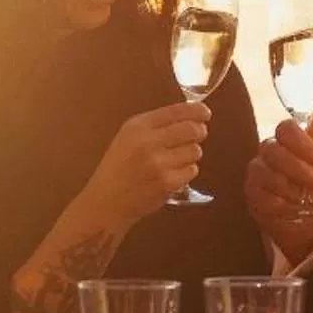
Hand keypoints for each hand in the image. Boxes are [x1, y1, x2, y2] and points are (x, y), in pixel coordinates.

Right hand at [78, 102, 212, 223]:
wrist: (106, 201)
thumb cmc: (119, 169)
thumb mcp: (128, 138)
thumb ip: (155, 126)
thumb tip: (191, 118)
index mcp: (138, 126)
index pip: (177, 111)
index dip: (197, 111)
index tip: (205, 113)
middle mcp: (148, 142)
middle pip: (192, 129)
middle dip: (200, 132)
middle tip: (198, 136)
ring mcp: (158, 163)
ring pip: (195, 151)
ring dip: (191, 155)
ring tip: (174, 161)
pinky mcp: (167, 183)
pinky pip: (192, 170)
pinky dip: (186, 173)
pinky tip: (171, 176)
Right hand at [246, 118, 312, 262]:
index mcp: (288, 141)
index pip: (286, 129)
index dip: (304, 143)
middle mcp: (268, 152)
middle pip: (275, 151)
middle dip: (303, 171)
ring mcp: (257, 174)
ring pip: (268, 175)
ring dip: (294, 191)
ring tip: (310, 200)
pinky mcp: (252, 196)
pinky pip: (264, 198)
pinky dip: (284, 206)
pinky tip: (294, 209)